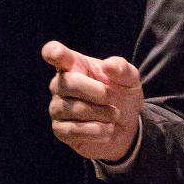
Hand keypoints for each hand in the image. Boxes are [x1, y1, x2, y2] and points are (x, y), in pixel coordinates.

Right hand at [43, 41, 141, 164]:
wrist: (126, 128)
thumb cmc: (122, 97)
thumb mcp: (129, 80)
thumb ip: (122, 69)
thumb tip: (108, 65)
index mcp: (75, 65)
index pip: (56, 53)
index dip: (53, 52)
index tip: (55, 53)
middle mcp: (60, 85)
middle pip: (68, 83)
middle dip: (97, 92)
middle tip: (113, 98)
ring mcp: (57, 107)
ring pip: (73, 109)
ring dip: (101, 114)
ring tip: (113, 116)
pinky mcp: (59, 130)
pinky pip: (72, 130)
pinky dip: (95, 131)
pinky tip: (106, 130)